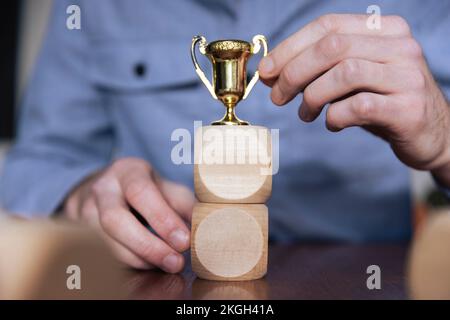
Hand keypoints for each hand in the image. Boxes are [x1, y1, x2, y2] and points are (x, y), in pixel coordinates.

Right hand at [63, 158, 194, 271]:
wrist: (103, 188)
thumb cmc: (142, 188)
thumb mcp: (163, 186)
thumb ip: (182, 203)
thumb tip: (202, 225)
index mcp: (126, 171)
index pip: (141, 193)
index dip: (162, 219)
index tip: (183, 241)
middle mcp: (101, 189)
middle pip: (115, 220)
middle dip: (148, 246)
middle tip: (175, 262)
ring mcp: (84, 211)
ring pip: (104, 242)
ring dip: (138, 259)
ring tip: (165, 265)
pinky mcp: (78, 232)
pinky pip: (99, 254)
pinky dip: (125, 263)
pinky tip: (146, 266)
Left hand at [259, 14, 449, 185]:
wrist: (432, 133)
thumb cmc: (383, 102)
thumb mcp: (351, 79)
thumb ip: (317, 70)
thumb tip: (270, 73)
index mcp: (384, 30)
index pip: (327, 25)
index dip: (289, 48)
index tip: (266, 72)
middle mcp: (399, 46)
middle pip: (332, 46)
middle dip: (294, 72)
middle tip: (277, 97)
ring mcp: (407, 76)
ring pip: (344, 72)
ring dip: (312, 96)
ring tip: (305, 114)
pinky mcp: (408, 109)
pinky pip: (358, 106)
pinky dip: (334, 116)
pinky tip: (332, 123)